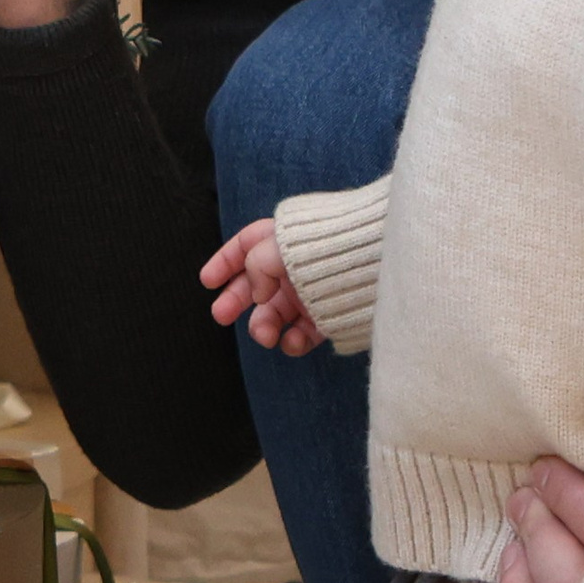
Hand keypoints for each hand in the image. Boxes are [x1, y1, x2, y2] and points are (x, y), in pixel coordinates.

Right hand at [199, 217, 324, 356]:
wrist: (376, 263)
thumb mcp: (279, 246)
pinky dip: (293, 342)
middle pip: (255, 285)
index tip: (207, 282)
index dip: (223, 263)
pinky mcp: (328, 315)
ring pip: (275, 314)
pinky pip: (302, 333)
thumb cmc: (327, 247)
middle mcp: (294, 267)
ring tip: (264, 335)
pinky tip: (291, 342)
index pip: (244, 247)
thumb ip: (254, 266)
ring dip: (262, 326)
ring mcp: (311, 292)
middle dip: (235, 301)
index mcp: (282, 240)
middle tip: (219, 316)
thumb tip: (256, 295)